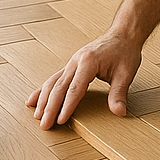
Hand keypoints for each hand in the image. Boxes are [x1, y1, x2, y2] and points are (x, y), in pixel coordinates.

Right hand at [26, 30, 141, 128]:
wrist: (123, 33)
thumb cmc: (125, 51)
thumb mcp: (126, 73)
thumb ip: (119, 93)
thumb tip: (119, 112)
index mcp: (88, 62)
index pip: (75, 89)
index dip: (67, 106)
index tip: (60, 121)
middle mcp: (76, 61)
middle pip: (59, 87)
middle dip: (50, 108)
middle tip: (44, 125)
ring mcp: (72, 62)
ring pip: (53, 82)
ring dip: (44, 100)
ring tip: (37, 116)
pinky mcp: (71, 64)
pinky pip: (54, 78)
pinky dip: (43, 90)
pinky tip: (34, 99)